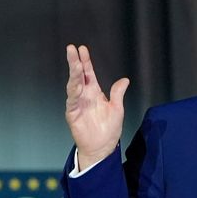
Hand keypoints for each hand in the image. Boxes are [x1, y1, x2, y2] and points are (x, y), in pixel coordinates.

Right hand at [64, 44, 129, 166]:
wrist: (102, 148)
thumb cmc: (108, 130)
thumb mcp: (117, 108)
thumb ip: (117, 93)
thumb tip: (124, 80)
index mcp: (94, 93)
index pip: (88, 73)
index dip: (85, 61)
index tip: (82, 49)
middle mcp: (84, 96)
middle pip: (78, 75)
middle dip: (75, 62)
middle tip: (71, 49)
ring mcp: (77, 104)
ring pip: (73, 85)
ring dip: (73, 74)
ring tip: (74, 63)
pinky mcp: (72, 114)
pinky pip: (72, 100)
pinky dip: (73, 92)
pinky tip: (75, 84)